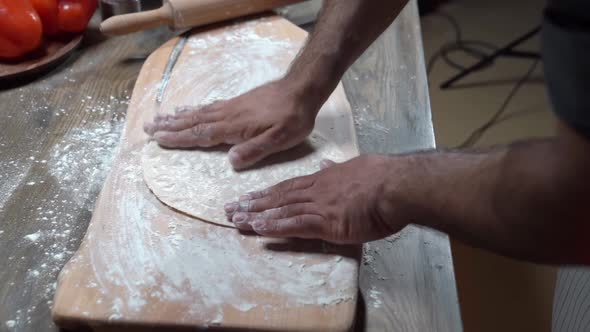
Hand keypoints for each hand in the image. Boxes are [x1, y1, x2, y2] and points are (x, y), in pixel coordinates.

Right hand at [144, 80, 320, 169]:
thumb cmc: (293, 117)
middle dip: (169, 126)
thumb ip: (255, 150)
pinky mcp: (237, 102)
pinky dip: (194, 109)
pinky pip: (209, 106)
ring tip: (159, 118)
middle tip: (147, 127)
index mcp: (234, 127)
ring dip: (177, 117)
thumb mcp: (280, 139)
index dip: (178, 138)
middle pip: (193, 122)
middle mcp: (227, 115)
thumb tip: (230, 161)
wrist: (302, 89)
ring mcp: (231, 107)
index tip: (158, 139)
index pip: (201, 134)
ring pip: (198, 113)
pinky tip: (187, 109)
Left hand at [224, 155, 404, 243]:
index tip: (248, 197)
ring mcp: (320, 205)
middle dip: (252, 203)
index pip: (288, 187)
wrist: (397, 184)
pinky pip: (295, 224)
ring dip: (256, 215)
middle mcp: (316, 190)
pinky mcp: (327, 221)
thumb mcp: (356, 167)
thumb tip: (326, 165)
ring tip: (235, 220)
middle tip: (229, 208)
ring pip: (280, 210)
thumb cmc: (383, 177)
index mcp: (323, 180)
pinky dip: (275, 226)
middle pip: (277, 197)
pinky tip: (259, 228)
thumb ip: (338, 169)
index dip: (266, 194)